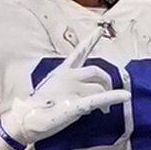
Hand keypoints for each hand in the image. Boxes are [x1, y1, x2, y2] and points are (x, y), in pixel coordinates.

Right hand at [0, 51, 129, 149]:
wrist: (25, 119)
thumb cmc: (38, 106)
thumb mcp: (53, 89)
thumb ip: (69, 84)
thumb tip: (86, 91)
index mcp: (62, 71)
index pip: (79, 52)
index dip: (91, 41)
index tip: (99, 30)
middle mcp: (68, 76)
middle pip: (97, 72)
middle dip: (106, 83)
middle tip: (107, 97)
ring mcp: (72, 90)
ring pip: (99, 89)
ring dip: (106, 99)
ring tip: (103, 110)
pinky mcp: (76, 104)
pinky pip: (98, 99)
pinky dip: (113, 97)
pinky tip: (125, 96)